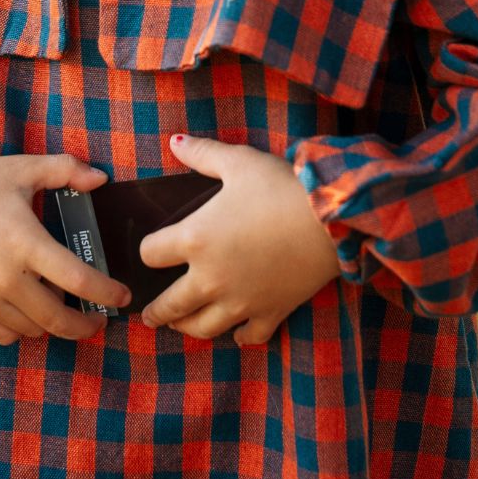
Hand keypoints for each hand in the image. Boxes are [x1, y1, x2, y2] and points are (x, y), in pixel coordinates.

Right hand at [0, 154, 131, 345]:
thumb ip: (66, 170)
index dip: (107, 294)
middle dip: (86, 325)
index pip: (79, 281)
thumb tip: (102, 179)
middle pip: (58, 319)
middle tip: (99, 319)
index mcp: (24, 241)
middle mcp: (4, 277)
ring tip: (63, 308)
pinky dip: (22, 329)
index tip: (123, 297)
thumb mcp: (21, 168)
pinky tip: (29, 310)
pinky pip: (4, 335)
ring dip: (53, 325)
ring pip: (32, 330)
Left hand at [139, 134, 340, 345]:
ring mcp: (240, 302)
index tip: (151, 251)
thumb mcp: (238, 161)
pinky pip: (249, 336)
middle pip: (171, 305)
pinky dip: (240, 337)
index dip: (148, 250)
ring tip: (180, 325)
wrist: (329, 220)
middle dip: (156, 311)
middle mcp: (211, 278)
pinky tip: (236, 334)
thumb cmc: (279, 186)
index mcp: (195, 240)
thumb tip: (174, 141)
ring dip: (187, 327)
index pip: (151, 254)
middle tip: (148, 315)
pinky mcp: (270, 313)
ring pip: (203, 328)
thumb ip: (202, 153)